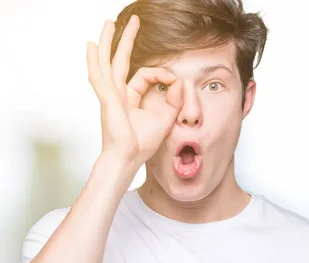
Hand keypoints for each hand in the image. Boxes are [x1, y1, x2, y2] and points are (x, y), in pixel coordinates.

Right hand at [86, 16, 183, 166]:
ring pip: (106, 61)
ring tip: (108, 23)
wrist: (128, 158)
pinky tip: (91, 46)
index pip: (145, 75)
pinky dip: (94, 60)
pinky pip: (98, 75)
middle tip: (133, 21)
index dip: (162, 74)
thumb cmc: (143, 144)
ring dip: (107, 41)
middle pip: (119, 60)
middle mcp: (117, 93)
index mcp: (130, 98)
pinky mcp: (107, 98)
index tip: (175, 83)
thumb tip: (180, 82)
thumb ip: (174, 100)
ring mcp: (109, 94)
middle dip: (126, 40)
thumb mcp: (166, 118)